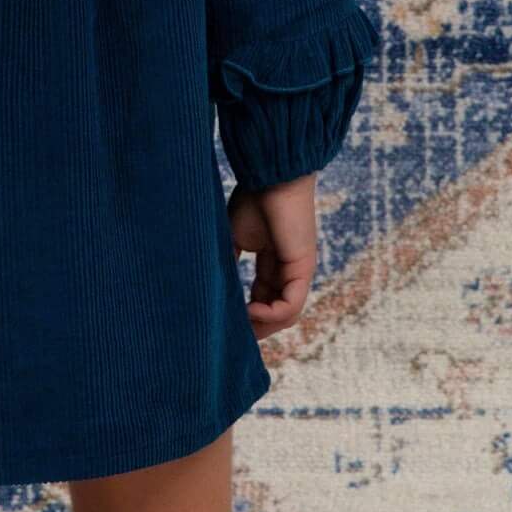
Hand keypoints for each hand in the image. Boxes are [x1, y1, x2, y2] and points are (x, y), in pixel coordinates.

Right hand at [228, 175, 317, 335]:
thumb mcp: (232, 238)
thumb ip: (227, 264)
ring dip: (262, 326)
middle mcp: (289, 270)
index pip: (263, 299)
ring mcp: (299, 270)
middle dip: (254, 328)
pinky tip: (249, 312)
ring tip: (239, 327)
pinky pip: (291, 305)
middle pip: (276, 312)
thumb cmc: (254, 198)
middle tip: (231, 337)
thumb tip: (208, 290)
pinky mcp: (303, 267)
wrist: (272, 174)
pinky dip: (270, 315)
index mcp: (273, 262)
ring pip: (286, 315)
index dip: (246, 316)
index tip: (224, 323)